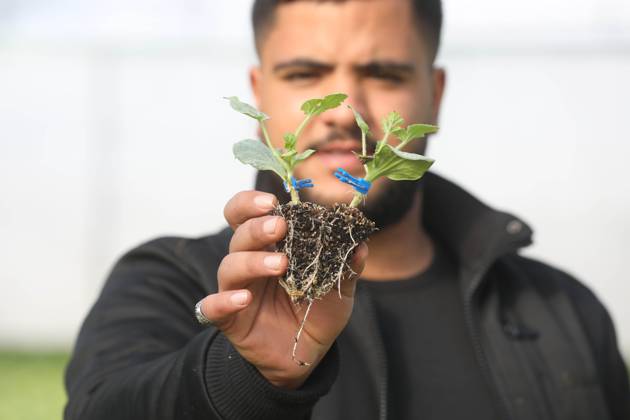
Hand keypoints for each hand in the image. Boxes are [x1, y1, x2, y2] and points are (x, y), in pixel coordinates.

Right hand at [198, 190, 367, 389]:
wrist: (305, 354)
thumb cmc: (318, 312)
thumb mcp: (338, 289)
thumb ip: (347, 267)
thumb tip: (361, 245)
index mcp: (270, 246)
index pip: (248, 214)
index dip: (252, 203)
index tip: (273, 201)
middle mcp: (249, 262)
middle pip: (239, 234)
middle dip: (257, 227)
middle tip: (279, 226)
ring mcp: (237, 289)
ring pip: (230, 265)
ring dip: (252, 260)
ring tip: (279, 265)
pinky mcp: (229, 318)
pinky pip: (213, 307)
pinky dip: (223, 301)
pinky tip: (243, 299)